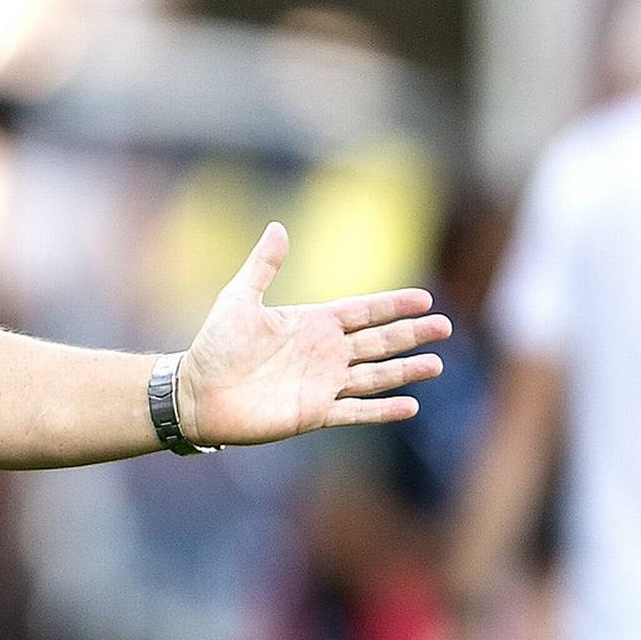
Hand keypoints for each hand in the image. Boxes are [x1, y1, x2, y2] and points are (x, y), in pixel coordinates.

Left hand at [176, 222, 448, 445]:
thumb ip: (263, 265)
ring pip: (374, 376)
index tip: (424, 299)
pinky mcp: (314, 413)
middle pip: (378, 341)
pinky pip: (354, 410)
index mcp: (312, 323)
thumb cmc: (214, 345)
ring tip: (435, 365)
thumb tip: (278, 226)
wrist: (195, 393)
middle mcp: (324, 352)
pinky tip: (409, 405)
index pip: (362, 311)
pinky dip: (381, 409)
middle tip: (444, 328)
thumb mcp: (238, 298)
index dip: (392, 306)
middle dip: (410, 334)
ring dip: (404, 371)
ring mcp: (322, 383)